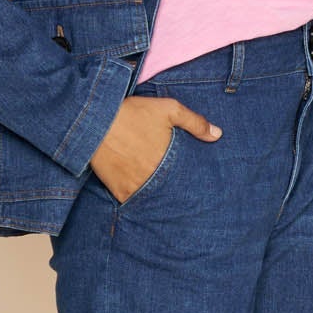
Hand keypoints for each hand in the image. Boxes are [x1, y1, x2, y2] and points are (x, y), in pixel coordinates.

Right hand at [90, 94, 220, 203]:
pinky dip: (139, 200)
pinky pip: (133, 203)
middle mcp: (154, 179)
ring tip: (162, 194)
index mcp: (169, 161)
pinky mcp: (119, 191)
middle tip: (180, 192)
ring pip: (154, 200)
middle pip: (172, 192)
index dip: (192, 182)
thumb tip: (218, 135)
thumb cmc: (132, 113)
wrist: (94, 121)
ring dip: (159, 198)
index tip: (196, 184)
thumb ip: (195, 122)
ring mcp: (136, 187)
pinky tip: (142, 194)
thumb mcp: (168, 109)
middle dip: (177, 192)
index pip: (188, 180)